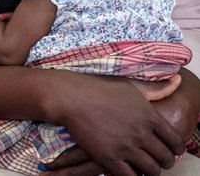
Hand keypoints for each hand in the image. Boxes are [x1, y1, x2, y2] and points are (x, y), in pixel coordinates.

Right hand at [44, 73, 184, 175]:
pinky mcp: (108, 157)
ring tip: (146, 169)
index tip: (172, 150)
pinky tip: (129, 171)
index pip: (175, 140)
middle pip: (166, 157)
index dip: (176, 148)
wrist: (71, 97)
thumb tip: (177, 81)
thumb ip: (155, 89)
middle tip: (160, 161)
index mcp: (149, 116)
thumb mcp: (131, 86)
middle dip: (166, 162)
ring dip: (151, 171)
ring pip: (151, 170)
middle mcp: (141, 133)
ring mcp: (125, 147)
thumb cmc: (98, 88)